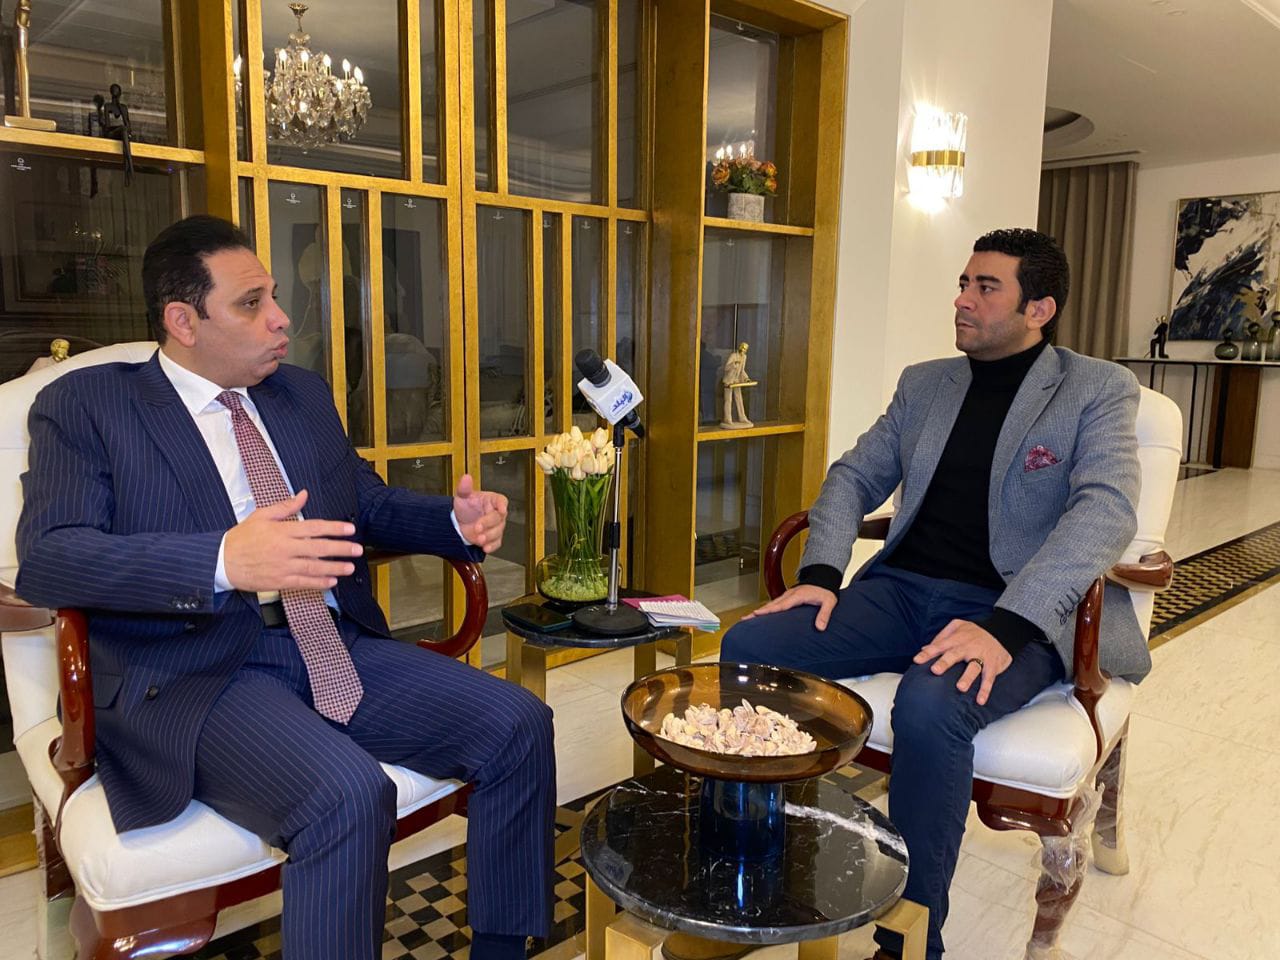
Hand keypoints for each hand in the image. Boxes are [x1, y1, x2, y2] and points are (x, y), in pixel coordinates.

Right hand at [224, 490, 362, 591]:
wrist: (222, 561)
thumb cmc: (241, 538)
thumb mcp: (261, 516)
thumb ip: (285, 507)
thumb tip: (303, 495)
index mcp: (282, 531)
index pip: (314, 527)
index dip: (334, 528)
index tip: (349, 529)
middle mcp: (285, 548)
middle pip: (318, 548)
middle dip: (340, 548)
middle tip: (357, 549)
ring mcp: (283, 566)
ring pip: (314, 567)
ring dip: (334, 567)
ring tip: (350, 567)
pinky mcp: (279, 581)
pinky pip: (303, 583)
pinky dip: (318, 583)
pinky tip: (331, 581)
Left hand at [453, 473, 507, 553]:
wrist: (460, 523)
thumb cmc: (466, 508)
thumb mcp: (463, 496)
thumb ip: (464, 488)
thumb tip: (466, 477)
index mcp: (492, 500)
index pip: (501, 501)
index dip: (502, 505)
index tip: (501, 509)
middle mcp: (496, 513)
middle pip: (499, 518)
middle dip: (488, 524)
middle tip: (477, 527)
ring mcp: (496, 527)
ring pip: (498, 532)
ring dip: (489, 536)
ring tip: (478, 538)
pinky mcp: (493, 538)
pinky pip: (496, 543)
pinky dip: (491, 546)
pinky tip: (485, 547)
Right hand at [741, 584, 837, 630]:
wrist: (823, 580)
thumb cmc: (825, 591)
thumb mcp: (829, 602)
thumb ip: (824, 614)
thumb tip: (820, 627)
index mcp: (798, 596)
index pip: (782, 604)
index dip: (769, 610)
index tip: (758, 613)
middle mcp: (790, 595)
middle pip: (771, 604)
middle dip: (758, 611)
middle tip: (746, 618)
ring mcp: (787, 596)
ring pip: (771, 604)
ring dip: (759, 611)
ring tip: (747, 618)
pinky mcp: (787, 598)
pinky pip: (774, 604)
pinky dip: (766, 609)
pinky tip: (759, 615)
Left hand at [913, 619, 1012, 705]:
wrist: (1002, 632)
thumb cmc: (974, 632)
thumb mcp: (958, 626)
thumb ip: (941, 637)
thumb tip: (924, 648)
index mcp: (957, 638)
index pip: (940, 645)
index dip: (928, 652)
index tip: (917, 660)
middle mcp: (968, 647)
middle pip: (955, 655)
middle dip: (945, 662)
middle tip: (935, 671)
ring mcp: (981, 656)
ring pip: (974, 667)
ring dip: (967, 678)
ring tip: (960, 688)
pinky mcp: (993, 665)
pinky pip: (989, 678)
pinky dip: (986, 689)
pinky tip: (980, 701)